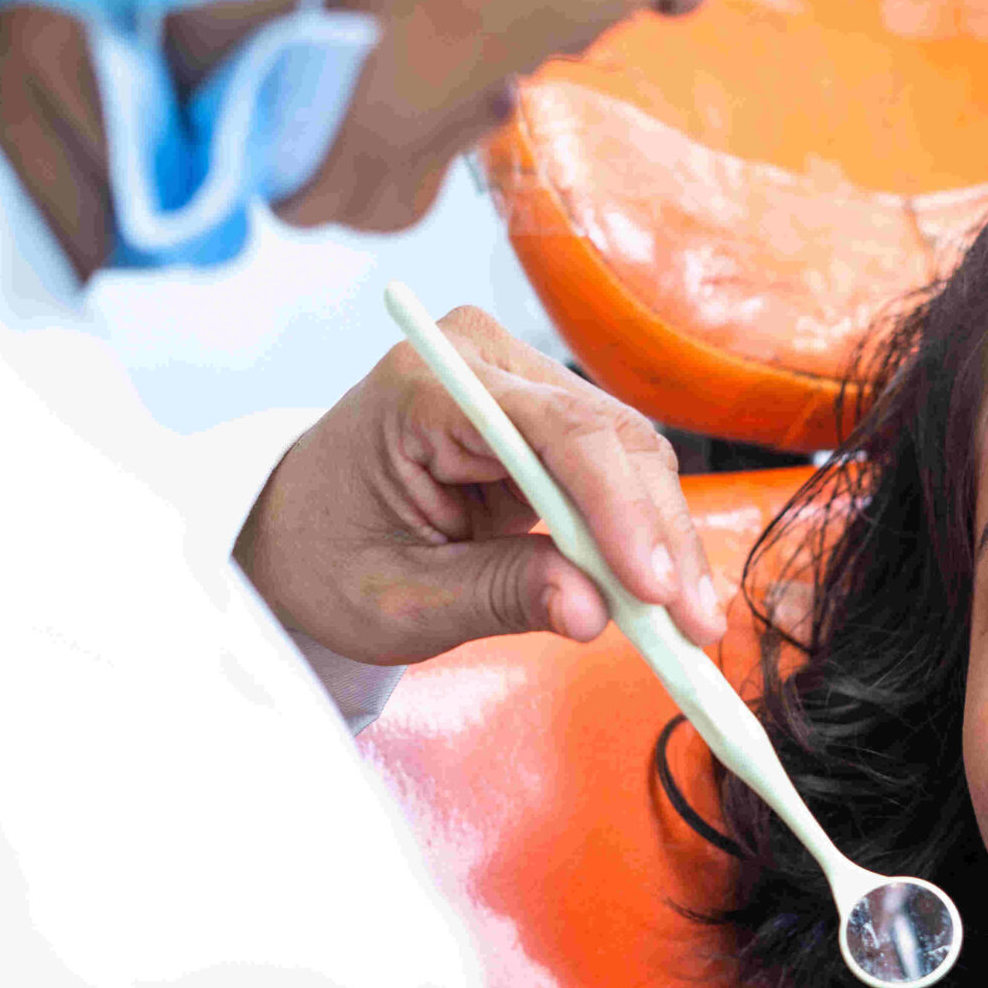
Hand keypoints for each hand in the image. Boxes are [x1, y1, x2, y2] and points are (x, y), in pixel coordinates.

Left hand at [235, 305, 726, 665]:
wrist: (295, 531)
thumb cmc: (327, 557)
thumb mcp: (397, 598)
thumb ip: (495, 596)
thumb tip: (593, 612)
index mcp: (425, 387)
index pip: (552, 430)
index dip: (617, 508)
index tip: (653, 589)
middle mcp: (482, 359)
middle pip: (607, 436)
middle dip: (658, 534)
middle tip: (692, 627)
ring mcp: (520, 379)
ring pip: (628, 452)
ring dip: (665, 539)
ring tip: (689, 625)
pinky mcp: (546, 416)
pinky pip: (616, 469)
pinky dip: (645, 533)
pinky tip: (668, 593)